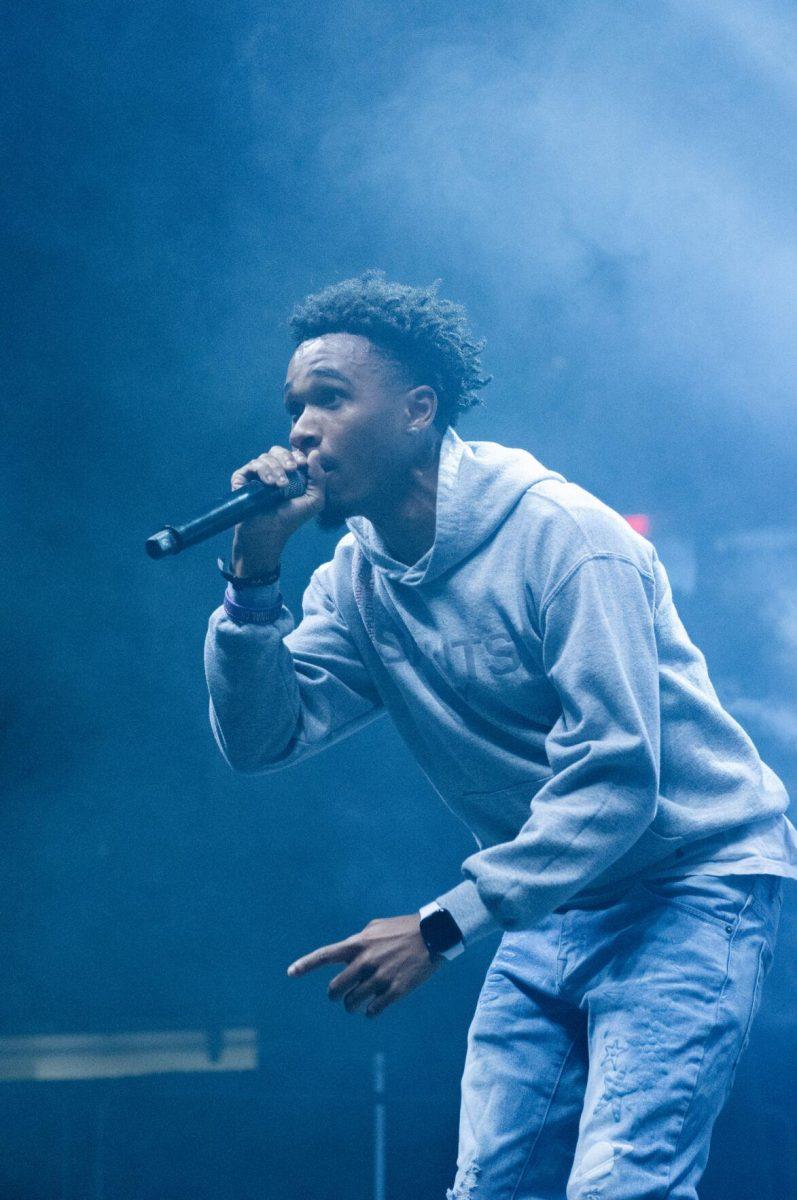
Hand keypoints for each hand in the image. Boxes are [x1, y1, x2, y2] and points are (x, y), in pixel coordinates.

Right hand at [229, 445, 326, 576]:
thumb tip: (315, 453)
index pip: (291, 454)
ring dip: (275, 468)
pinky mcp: (242, 479)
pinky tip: (268, 483)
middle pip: (277, 451)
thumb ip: (318, 477)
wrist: (269, 532)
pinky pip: (251, 466)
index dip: (297, 455)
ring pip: (265, 457)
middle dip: (286, 458)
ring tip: (280, 486)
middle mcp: (271, 471)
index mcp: (288, 473)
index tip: (302, 464)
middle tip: (291, 469)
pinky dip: (262, 470)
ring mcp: (255, 475)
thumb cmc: (291, 519)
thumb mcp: (314, 500)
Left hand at [287, 914, 442, 1017]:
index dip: (306, 965)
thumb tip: (347, 954)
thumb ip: (359, 940)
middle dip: (335, 995)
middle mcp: (365, 961)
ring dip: (351, 1006)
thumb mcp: (377, 927)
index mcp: (358, 943)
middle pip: (335, 988)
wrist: (434, 935)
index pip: (325, 955)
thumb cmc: (404, 929)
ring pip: (352, 1003)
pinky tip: (372, 1009)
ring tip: (356, 1003)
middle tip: (338, 996)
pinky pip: (373, 1010)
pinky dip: (369, 1012)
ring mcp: (380, 977)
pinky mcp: (395, 990)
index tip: (290, 973)